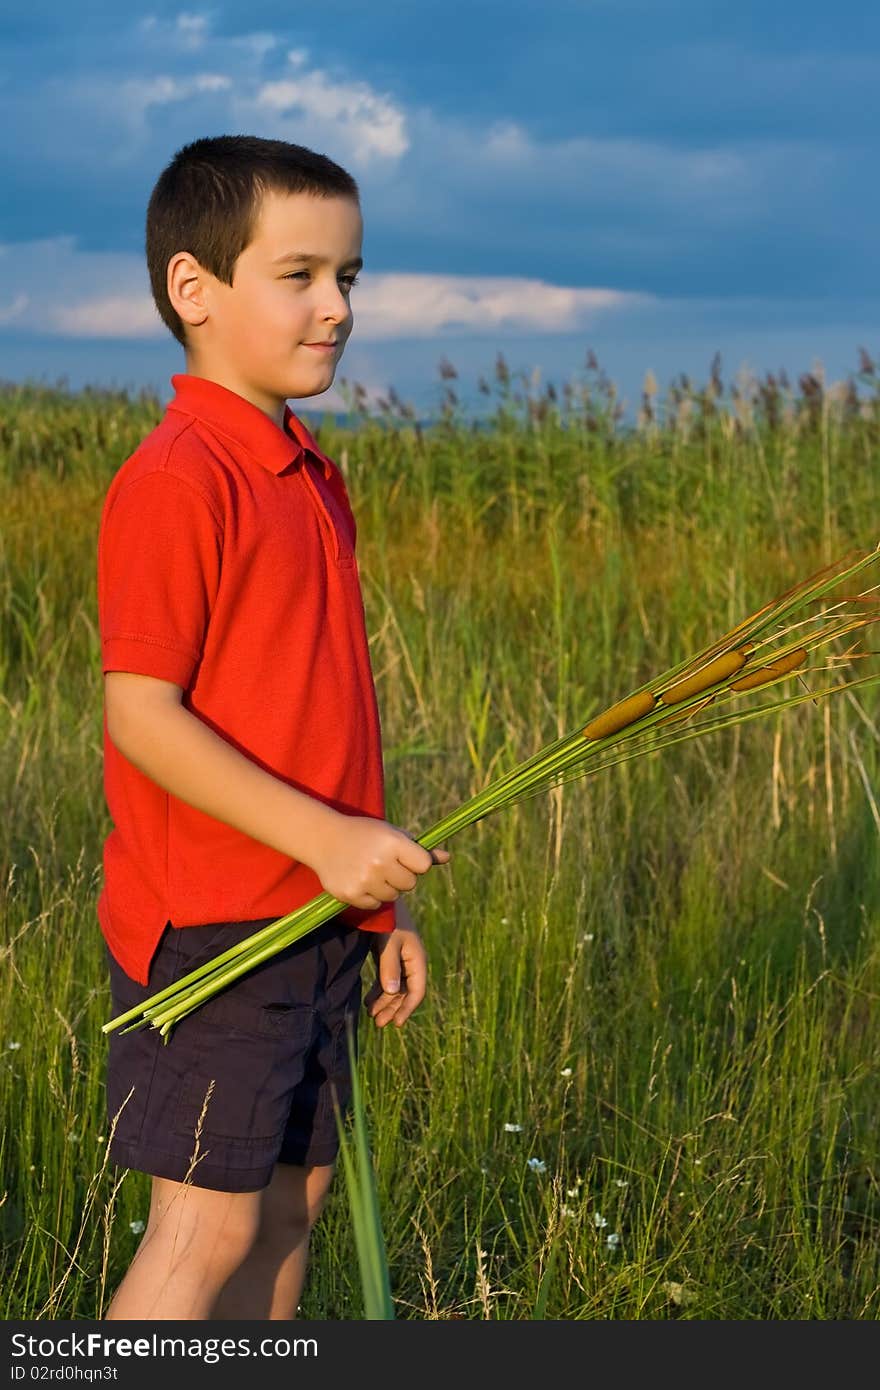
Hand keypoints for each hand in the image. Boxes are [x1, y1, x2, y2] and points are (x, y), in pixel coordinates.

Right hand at [313, 809, 449, 910]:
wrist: (324, 839)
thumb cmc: (365, 834)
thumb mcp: (392, 834)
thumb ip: (420, 849)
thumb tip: (448, 857)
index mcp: (393, 843)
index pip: (424, 865)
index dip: (416, 862)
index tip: (405, 857)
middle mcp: (380, 862)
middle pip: (410, 884)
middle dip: (402, 876)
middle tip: (385, 864)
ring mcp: (364, 880)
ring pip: (393, 897)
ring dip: (386, 888)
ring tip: (371, 871)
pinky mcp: (351, 895)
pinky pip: (375, 905)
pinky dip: (371, 897)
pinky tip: (360, 880)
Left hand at [364, 897, 426, 1028]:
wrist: (380, 901)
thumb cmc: (386, 920)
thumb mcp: (387, 943)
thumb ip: (389, 967)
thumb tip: (391, 993)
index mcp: (416, 959)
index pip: (416, 990)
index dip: (407, 1008)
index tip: (396, 1023)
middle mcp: (411, 962)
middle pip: (405, 992)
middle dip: (393, 1009)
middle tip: (378, 1023)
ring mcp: (400, 959)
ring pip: (395, 988)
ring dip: (385, 1002)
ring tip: (371, 1014)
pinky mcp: (389, 956)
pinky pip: (387, 979)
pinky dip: (379, 991)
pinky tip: (369, 1001)